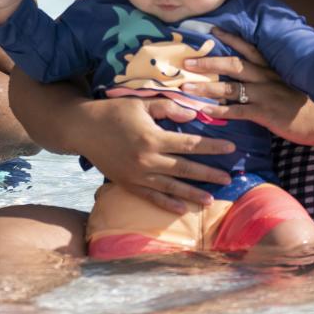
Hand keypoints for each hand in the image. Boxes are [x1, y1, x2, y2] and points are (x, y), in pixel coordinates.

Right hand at [78, 94, 237, 213]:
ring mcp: (138, 175)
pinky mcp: (128, 183)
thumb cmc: (113, 112)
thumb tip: (192, 116)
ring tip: (211, 200)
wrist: (82, 128)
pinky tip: (182, 210)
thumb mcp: (141, 103)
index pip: (190, 144)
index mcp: (153, 138)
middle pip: (185, 169)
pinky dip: (167, 205)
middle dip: (209, 174)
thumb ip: (168, 108)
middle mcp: (148, 159)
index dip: (212, 146)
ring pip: (171, 188)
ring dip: (192, 194)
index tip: (230, 148)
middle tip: (228, 179)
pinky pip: (151, 197)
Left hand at [182, 27, 313, 147]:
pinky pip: (237, 111)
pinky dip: (219, 111)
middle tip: (187, 61)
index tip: (212, 31)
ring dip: (206, 88)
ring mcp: (265, 95)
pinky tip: (203, 111)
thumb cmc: (310, 103)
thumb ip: (273, 78)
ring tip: (185, 88)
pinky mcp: (266, 114)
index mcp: (273, 69)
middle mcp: (267, 78)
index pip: (249, 49)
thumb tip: (255, 75)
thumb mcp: (291, 83)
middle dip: (208, 62)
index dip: (230, 39)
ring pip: (230, 88)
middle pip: (232, 65)